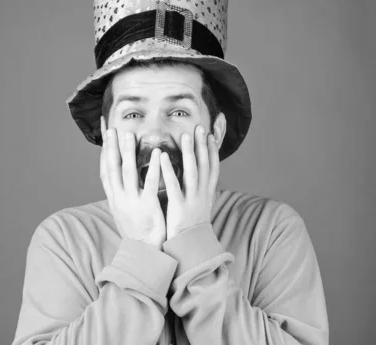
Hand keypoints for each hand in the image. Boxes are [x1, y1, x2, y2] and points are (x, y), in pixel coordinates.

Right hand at [100, 117, 166, 248]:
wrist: (144, 252)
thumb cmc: (137, 229)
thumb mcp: (124, 210)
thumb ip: (122, 192)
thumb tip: (120, 177)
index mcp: (114, 198)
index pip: (105, 171)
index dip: (104, 152)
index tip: (105, 136)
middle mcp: (119, 198)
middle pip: (112, 168)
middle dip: (112, 147)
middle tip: (113, 129)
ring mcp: (132, 202)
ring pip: (127, 172)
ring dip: (127, 152)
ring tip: (130, 134)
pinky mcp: (147, 206)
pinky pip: (150, 183)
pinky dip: (153, 167)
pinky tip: (158, 153)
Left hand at [160, 124, 219, 238]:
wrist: (191, 248)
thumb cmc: (192, 226)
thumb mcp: (201, 205)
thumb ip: (200, 190)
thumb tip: (200, 177)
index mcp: (208, 192)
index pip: (213, 166)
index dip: (213, 149)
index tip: (210, 134)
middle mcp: (203, 193)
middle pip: (205, 164)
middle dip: (203, 145)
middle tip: (200, 127)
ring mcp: (192, 199)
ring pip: (193, 171)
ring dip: (190, 152)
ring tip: (186, 135)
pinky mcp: (179, 206)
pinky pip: (174, 185)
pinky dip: (169, 170)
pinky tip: (162, 158)